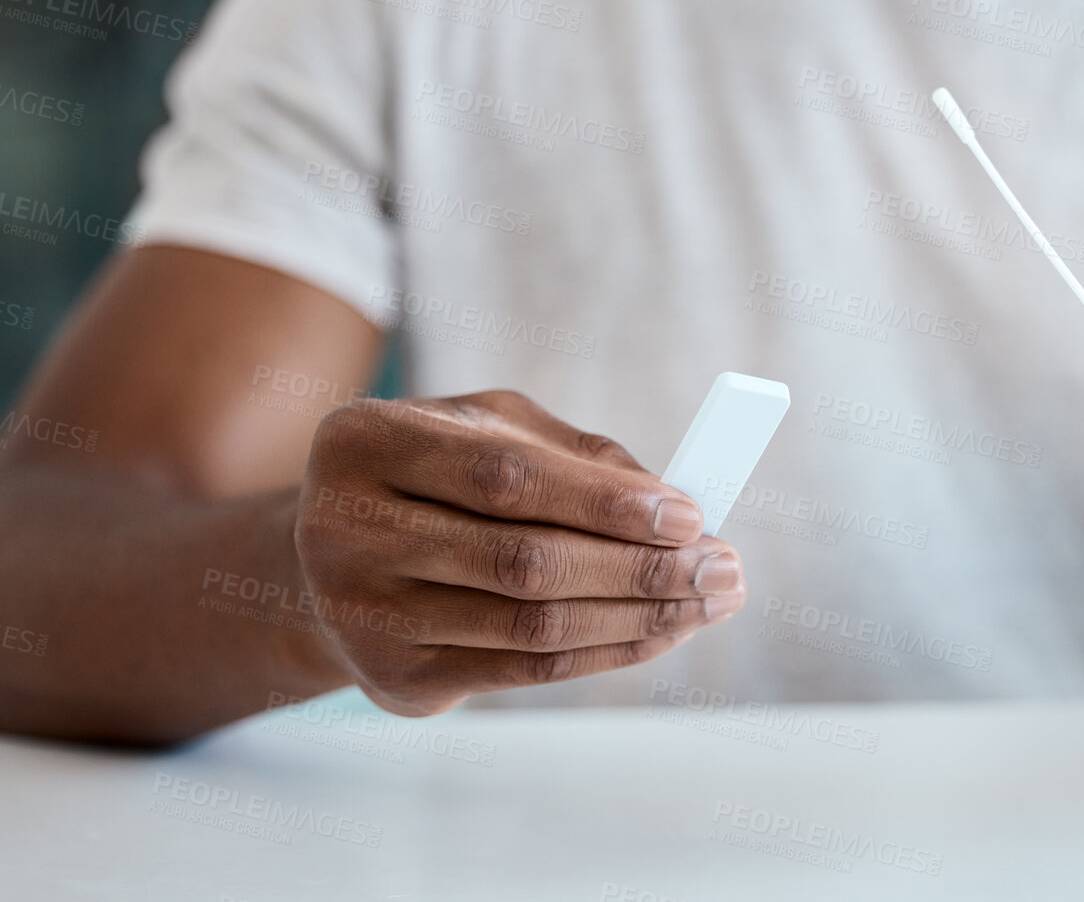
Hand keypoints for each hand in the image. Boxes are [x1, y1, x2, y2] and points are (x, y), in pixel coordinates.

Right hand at [293, 390, 743, 714]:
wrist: (333, 561)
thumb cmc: (435, 476)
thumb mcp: (489, 428)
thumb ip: (575, 455)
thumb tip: (674, 500)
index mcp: (365, 443)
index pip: (505, 478)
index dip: (604, 501)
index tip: (691, 515)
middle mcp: (344, 531)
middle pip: (523, 561)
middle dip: (641, 568)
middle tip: (726, 567)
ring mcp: (363, 614)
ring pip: (533, 627)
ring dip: (641, 617)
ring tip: (711, 599)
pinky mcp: (393, 679)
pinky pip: (525, 672)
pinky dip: (607, 650)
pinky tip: (663, 630)